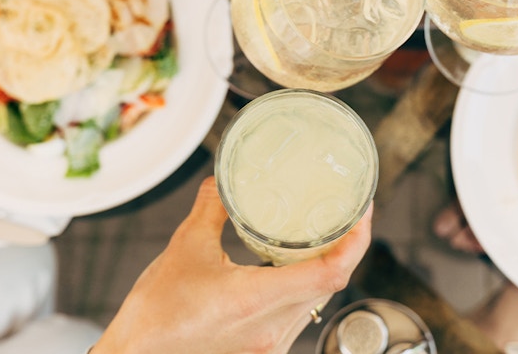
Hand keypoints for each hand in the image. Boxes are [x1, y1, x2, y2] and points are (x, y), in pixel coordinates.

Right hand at [91, 177, 371, 353]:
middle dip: (344, 246)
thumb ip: (211, 207)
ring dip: (323, 267)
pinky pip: (297, 314)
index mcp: (258, 299)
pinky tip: (290, 268)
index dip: (356, 240)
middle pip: (331, 283)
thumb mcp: (185, 247)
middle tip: (346, 212)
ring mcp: (270, 344)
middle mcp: (272, 328)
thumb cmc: (155, 314)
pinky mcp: (262, 351)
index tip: (362, 211)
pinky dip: (302, 287)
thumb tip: (221, 180)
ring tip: (323, 234)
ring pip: (316, 300)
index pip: (332, 272)